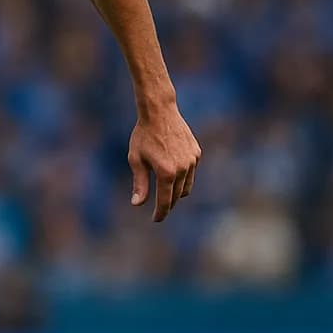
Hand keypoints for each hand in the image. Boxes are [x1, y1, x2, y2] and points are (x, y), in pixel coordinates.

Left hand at [128, 103, 200, 221]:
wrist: (159, 113)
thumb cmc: (143, 136)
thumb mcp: (136, 160)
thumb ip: (139, 183)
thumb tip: (138, 204)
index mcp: (166, 173)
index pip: (165, 201)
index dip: (160, 213)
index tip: (156, 220)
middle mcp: (183, 169)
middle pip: (176, 196)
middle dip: (168, 204)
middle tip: (159, 210)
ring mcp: (192, 161)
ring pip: (186, 186)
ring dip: (176, 192)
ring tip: (165, 193)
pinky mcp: (196, 153)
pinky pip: (190, 172)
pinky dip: (183, 178)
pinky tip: (173, 174)